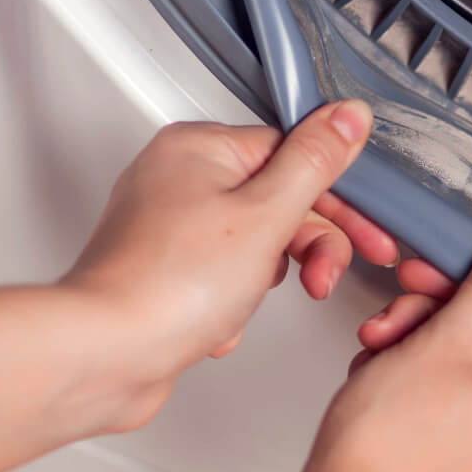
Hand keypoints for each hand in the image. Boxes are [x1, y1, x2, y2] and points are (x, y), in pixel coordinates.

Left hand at [60, 100, 399, 422]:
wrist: (105, 355)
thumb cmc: (170, 285)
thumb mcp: (267, 214)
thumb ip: (315, 162)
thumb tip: (347, 115)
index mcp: (199, 147)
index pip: (292, 155)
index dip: (335, 202)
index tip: (366, 235)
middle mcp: (176, 178)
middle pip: (275, 202)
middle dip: (303, 249)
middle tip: (322, 278)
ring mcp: (166, 227)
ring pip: (251, 247)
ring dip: (260, 284)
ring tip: (242, 308)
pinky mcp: (161, 273)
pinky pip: (220, 282)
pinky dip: (227, 307)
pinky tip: (212, 325)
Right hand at [283, 219, 471, 471]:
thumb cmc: (387, 456)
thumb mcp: (442, 345)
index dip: (470, 282)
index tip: (427, 274)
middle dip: (432, 319)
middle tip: (393, 323)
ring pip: (463, 368)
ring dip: (413, 349)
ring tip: (376, 360)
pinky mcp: (465, 471)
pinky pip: (449, 406)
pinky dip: (412, 386)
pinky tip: (378, 387)